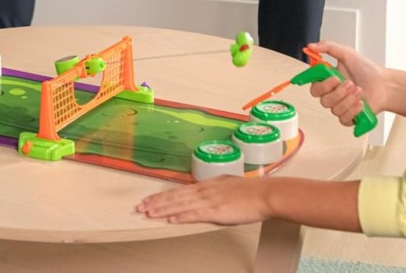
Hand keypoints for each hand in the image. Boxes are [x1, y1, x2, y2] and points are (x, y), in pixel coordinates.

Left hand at [137, 175, 266, 224]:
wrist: (265, 194)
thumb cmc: (250, 191)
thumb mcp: (227, 184)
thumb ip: (213, 189)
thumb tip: (202, 191)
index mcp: (206, 185)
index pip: (178, 190)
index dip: (161, 195)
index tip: (148, 199)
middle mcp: (204, 191)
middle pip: (175, 197)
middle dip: (156, 202)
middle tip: (140, 207)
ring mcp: (209, 201)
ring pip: (181, 205)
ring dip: (163, 210)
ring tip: (149, 213)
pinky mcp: (217, 211)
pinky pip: (195, 215)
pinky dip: (182, 217)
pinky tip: (171, 220)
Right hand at [307, 41, 387, 124]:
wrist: (385, 86)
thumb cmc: (368, 71)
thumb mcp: (347, 53)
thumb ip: (328, 47)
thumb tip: (311, 46)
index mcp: (328, 79)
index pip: (314, 84)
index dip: (319, 83)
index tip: (332, 78)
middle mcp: (332, 93)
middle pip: (322, 98)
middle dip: (337, 91)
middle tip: (349, 83)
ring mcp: (340, 105)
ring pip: (333, 108)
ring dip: (348, 99)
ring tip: (359, 90)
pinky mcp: (348, 117)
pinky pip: (343, 118)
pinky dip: (352, 110)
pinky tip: (360, 103)